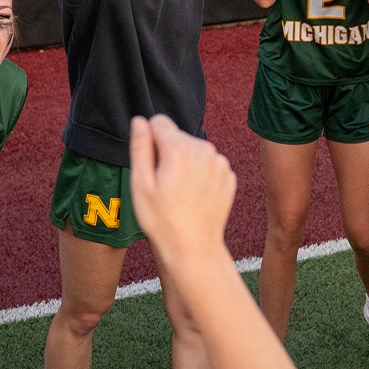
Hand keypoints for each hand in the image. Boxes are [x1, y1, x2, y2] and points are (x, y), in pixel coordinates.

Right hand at [130, 114, 234, 262]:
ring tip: (179, 192)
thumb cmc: (162, 220)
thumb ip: (140, 147)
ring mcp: (219, 163)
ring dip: (185, 163)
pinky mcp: (228, 175)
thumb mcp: (140, 184)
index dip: (149, 140)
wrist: (194, 247)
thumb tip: (140, 121)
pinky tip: (194, 196)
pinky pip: (208, 164)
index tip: (150, 165)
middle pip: (177, 136)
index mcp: (179, 149)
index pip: (159, 121)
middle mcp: (204, 149)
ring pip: (194, 150)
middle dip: (168, 152)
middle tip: (164, 184)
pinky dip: (200, 174)